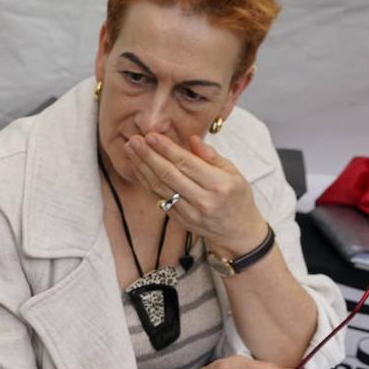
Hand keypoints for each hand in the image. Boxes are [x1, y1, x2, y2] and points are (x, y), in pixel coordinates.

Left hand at [125, 132, 267, 257]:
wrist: (237, 232)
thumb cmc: (237, 198)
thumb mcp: (233, 172)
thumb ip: (211, 156)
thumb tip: (191, 138)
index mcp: (219, 185)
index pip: (187, 163)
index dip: (166, 148)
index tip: (151, 135)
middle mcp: (203, 200)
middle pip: (168, 174)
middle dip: (148, 155)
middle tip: (134, 139)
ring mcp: (189, 212)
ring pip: (159, 186)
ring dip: (142, 166)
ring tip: (130, 150)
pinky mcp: (179, 219)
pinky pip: (158, 196)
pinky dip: (146, 180)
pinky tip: (138, 167)